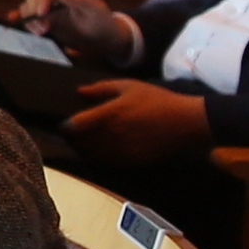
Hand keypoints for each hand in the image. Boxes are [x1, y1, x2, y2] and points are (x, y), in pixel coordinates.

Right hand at [10, 0, 134, 66]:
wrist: (104, 36)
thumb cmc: (102, 19)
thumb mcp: (95, 9)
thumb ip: (79, 0)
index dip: (43, 1)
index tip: (42, 13)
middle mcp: (55, 0)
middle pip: (35, 0)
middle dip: (33, 12)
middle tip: (42, 28)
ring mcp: (50, 11)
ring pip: (30, 9)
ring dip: (29, 19)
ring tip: (39, 32)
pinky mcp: (47, 23)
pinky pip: (31, 19)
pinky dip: (22, 20)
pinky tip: (13, 21)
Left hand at [59, 78, 215, 165]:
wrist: (185, 122)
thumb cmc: (157, 99)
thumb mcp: (129, 86)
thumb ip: (101, 89)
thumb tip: (79, 91)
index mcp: (109, 114)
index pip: (75, 125)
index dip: (65, 126)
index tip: (63, 124)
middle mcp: (111, 134)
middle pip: (80, 142)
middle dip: (73, 138)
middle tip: (72, 133)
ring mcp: (120, 150)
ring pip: (92, 154)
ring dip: (85, 149)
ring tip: (86, 141)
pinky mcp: (130, 161)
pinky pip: (107, 161)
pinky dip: (100, 157)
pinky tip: (102, 150)